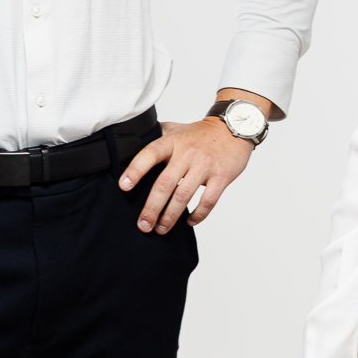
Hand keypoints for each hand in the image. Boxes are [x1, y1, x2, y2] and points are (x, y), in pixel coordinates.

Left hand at [118, 90, 272, 233]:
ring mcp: (205, 165)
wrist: (233, 128)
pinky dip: (198, 215)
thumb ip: (157, 136)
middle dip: (152, 208)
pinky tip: (189, 222)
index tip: (123, 186)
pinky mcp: (221, 176)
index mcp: (173, 141)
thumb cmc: (200, 133)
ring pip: (184, 196)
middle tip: (143, 225)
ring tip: (161, 229)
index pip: (150, 154)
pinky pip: (208, 201)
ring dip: (171, 216)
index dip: (136, 170)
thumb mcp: (176, 129)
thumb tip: (131, 144)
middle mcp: (187, 153)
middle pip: (165, 183)